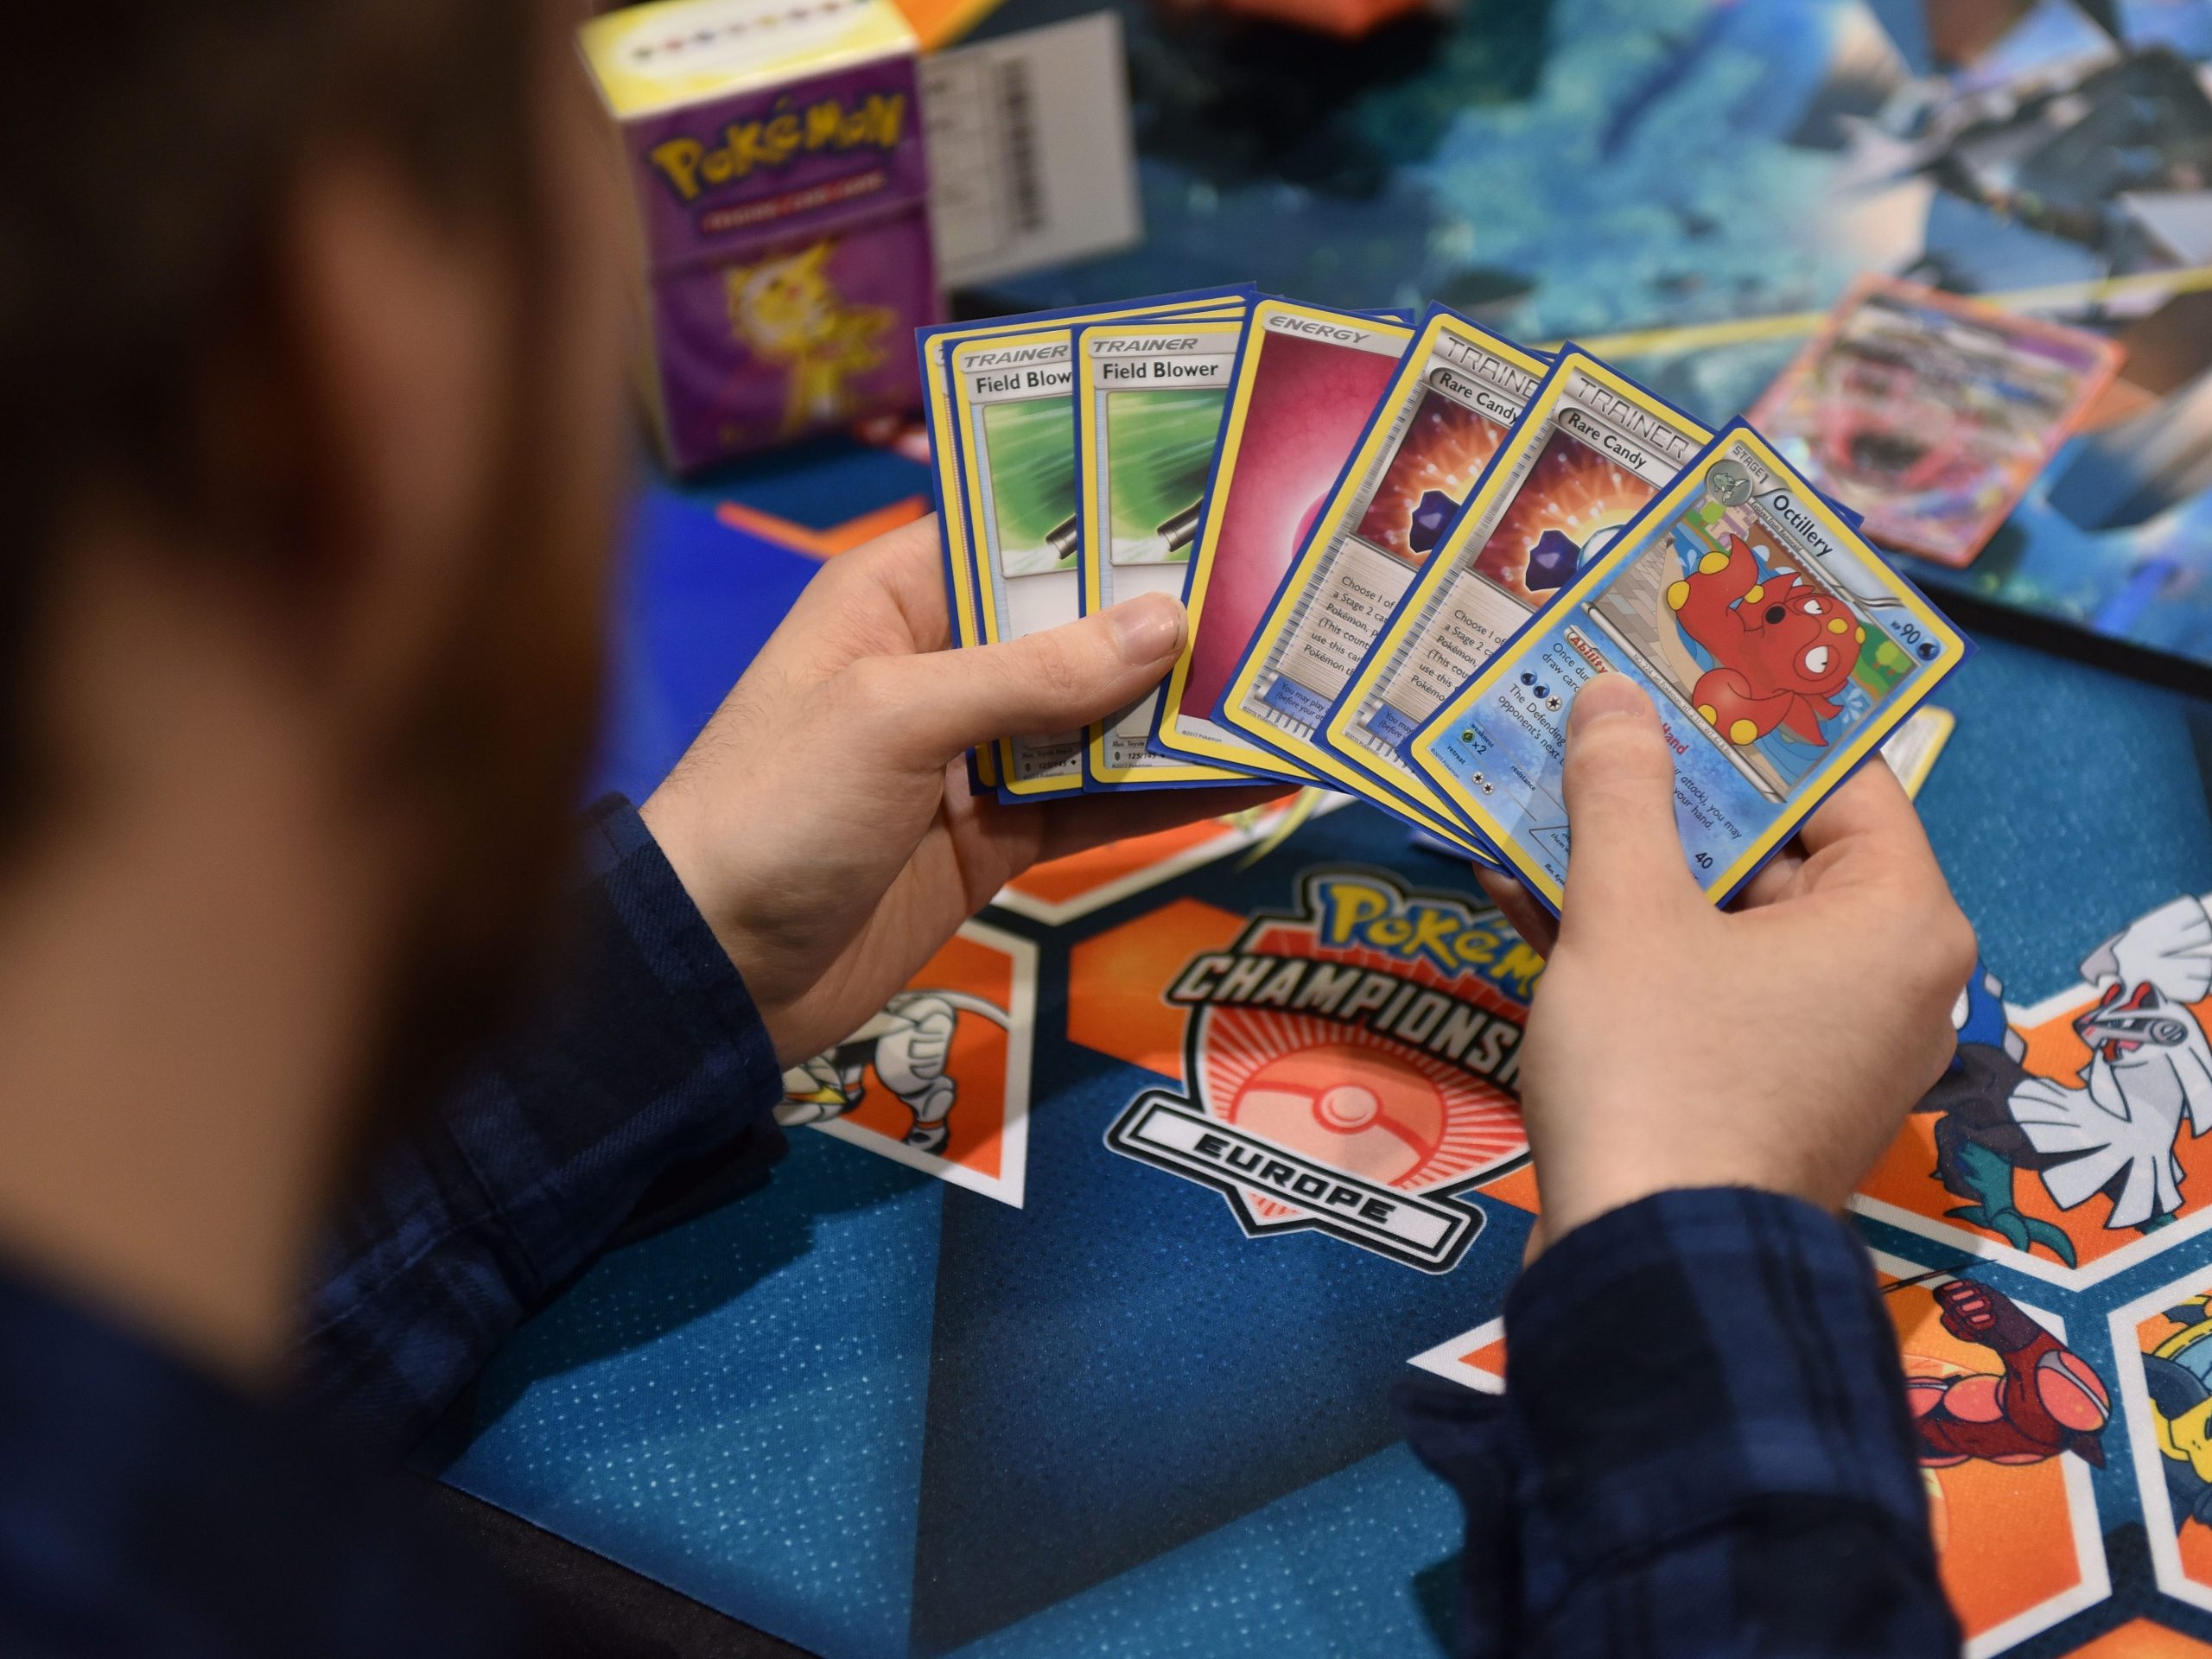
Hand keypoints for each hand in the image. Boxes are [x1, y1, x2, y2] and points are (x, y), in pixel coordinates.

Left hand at [640, 517, 1284, 1065]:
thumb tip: (1169, 625)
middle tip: (1290, 595)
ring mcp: (974, 756)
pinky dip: (1168, 795)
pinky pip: (1098, 804)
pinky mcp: (997, 839)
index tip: (1215, 497)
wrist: (710, 973)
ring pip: (1100, 718)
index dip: (1109, 512)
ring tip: (1293, 683)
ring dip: (1184, 709)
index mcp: (896, 596)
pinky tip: (1248, 777)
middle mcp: (942, 663)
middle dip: (1170, 617)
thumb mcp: (895, 717)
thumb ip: (1032, 674)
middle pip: (1075, 624)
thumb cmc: (772, 810)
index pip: (1016, 526)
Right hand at [1477, 674, 1975, 1254]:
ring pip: (1728, 916)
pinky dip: (1632, 941)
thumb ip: (1620, 791)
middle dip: (1669, 791)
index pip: (1838, 774)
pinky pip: (1707, 983)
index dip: (1744, 720)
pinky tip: (1525, 891)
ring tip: (1536, 796)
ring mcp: (1830, 1043)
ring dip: (1631, 863)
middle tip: (1589, 725)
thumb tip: (1612, 696)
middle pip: (1779, 845)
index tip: (1666, 672)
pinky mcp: (1768, 1090)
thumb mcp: (1625, 911)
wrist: (1647, 1268)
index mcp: (1899, 919)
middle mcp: (1890, 979)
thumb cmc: (1659, 1075)